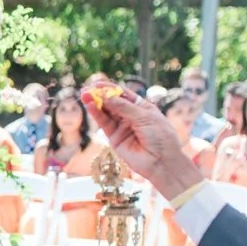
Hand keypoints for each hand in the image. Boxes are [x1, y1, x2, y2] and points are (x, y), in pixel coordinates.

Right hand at [81, 83, 204, 199]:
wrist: (162, 161)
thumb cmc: (160, 137)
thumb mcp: (145, 117)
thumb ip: (124, 107)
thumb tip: (106, 96)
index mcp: (141, 107)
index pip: (123, 94)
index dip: (110, 88)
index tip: (97, 84)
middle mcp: (129, 116)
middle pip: (112, 102)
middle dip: (99, 95)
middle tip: (87, 90)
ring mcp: (121, 127)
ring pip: (105, 112)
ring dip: (94, 103)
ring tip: (84, 96)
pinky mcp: (113, 138)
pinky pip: (104, 123)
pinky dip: (96, 114)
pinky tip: (90, 106)